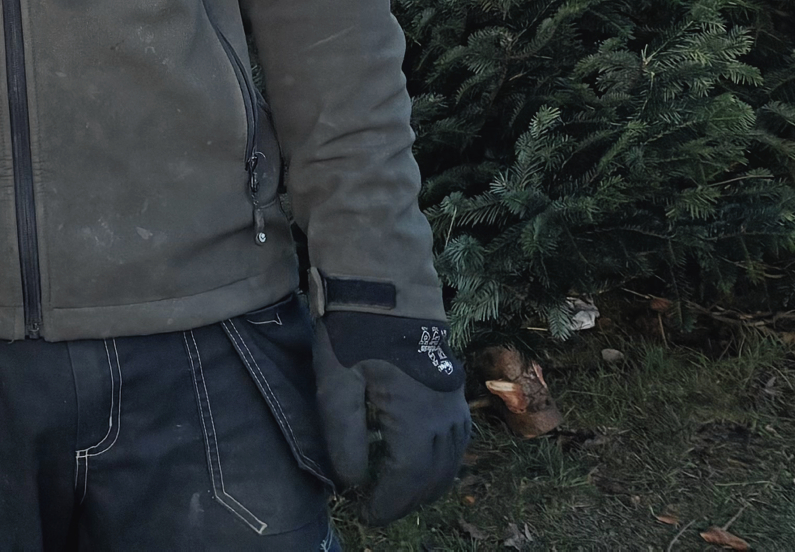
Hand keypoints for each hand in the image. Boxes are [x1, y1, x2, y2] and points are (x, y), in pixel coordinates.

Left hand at [313, 309, 468, 523]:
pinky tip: (422, 460)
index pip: (407, 479)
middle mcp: (445, 417)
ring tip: (398, 494)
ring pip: (450, 460)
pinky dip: (441, 459)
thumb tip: (352, 482)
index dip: (388, 502)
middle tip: (378, 510)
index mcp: (417, 419)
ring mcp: (455, 402)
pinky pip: (457, 439)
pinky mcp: (454, 388)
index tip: (365, 513)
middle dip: (406, 499)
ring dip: (426, 484)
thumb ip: (343, 436)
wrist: (386, 281)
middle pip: (432, 476)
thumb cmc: (354, 329)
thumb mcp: (336, 382)